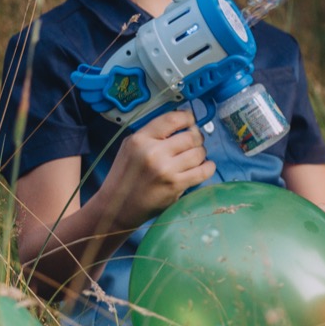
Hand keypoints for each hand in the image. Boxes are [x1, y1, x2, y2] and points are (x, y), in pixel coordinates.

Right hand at [101, 109, 215, 226]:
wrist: (116, 207)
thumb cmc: (125, 176)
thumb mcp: (131, 147)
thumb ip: (153, 134)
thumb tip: (183, 123)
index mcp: (140, 140)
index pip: (172, 119)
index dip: (187, 118)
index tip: (190, 121)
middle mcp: (153, 153)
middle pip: (191, 136)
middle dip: (196, 138)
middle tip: (193, 143)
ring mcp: (165, 170)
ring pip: (199, 152)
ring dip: (200, 153)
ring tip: (194, 157)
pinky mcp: (175, 185)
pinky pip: (203, 171)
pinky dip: (208, 167)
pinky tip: (204, 166)